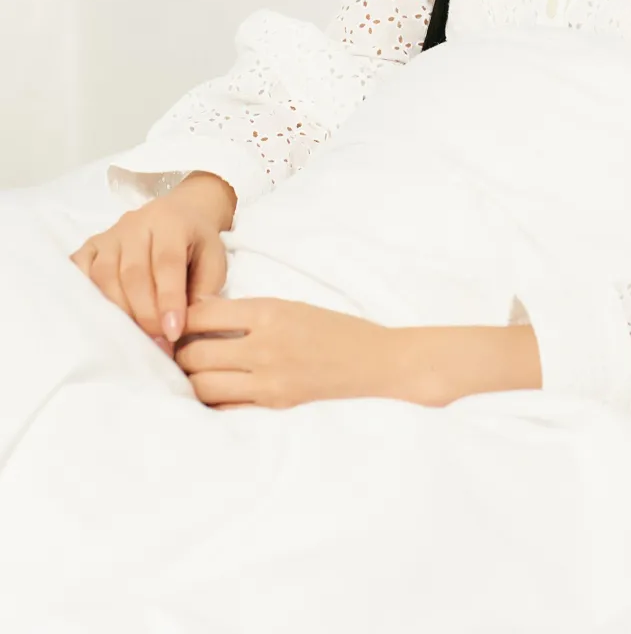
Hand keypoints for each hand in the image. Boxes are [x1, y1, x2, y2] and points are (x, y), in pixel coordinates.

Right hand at [69, 171, 237, 354]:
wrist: (182, 212)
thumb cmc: (197, 244)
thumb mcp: (214, 261)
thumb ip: (204, 291)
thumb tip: (186, 328)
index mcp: (172, 224)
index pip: (167, 264)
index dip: (169, 301)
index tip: (173, 334)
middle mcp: (137, 224)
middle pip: (133, 274)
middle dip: (145, 315)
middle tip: (158, 345)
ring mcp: (111, 235)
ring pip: (104, 275)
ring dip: (118, 312)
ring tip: (134, 339)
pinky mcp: (92, 245)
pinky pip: (79, 269)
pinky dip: (84, 294)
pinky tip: (98, 316)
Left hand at [174, 296, 541, 409]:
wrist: (376, 360)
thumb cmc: (334, 327)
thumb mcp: (291, 306)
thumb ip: (248, 312)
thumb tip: (199, 316)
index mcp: (268, 311)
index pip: (202, 314)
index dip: (181, 318)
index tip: (174, 320)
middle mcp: (263, 345)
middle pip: (194, 353)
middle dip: (178, 352)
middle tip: (173, 350)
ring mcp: (268, 380)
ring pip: (202, 384)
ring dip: (189, 378)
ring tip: (188, 372)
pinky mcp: (274, 404)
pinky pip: (225, 406)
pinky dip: (210, 399)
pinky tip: (209, 392)